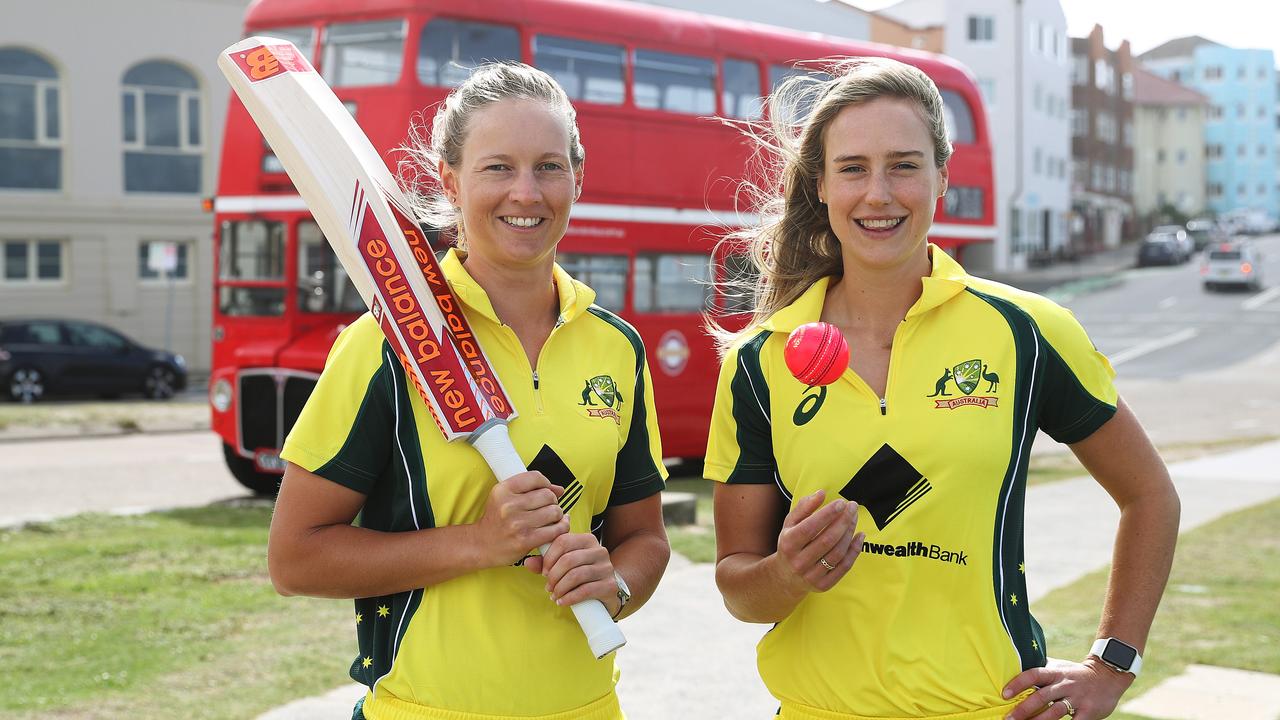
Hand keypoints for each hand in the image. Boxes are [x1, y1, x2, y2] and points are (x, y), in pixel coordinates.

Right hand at [473, 471, 568, 566]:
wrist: (481, 544)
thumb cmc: (497, 519)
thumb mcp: (505, 497)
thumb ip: (532, 489)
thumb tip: (560, 489)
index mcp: (503, 490)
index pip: (536, 477)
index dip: (546, 483)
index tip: (545, 491)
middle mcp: (509, 505)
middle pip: (548, 495)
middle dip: (552, 501)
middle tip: (546, 508)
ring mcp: (517, 524)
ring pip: (554, 512)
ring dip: (557, 515)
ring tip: (550, 519)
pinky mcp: (526, 541)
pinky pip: (555, 530)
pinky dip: (560, 528)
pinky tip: (555, 528)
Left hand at [526, 531, 618, 612]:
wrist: (606, 591)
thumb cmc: (581, 575)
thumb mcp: (563, 565)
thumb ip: (545, 562)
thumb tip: (528, 562)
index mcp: (587, 540)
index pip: (563, 541)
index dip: (549, 558)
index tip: (543, 572)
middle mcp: (600, 550)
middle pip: (568, 559)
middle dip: (553, 576)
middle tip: (548, 587)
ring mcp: (607, 568)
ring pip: (576, 575)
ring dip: (560, 588)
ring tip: (554, 595)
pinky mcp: (610, 585)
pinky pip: (586, 590)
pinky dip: (570, 598)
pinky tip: (562, 601)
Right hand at [774, 489, 864, 593]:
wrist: (785, 577)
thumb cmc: (791, 544)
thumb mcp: (790, 524)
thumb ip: (804, 507)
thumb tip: (822, 493)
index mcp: (788, 543)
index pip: (810, 527)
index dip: (827, 514)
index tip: (841, 502)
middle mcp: (798, 561)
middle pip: (827, 540)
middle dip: (843, 521)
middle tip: (853, 507)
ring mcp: (811, 575)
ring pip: (837, 553)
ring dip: (850, 533)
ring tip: (855, 518)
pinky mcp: (823, 585)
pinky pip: (844, 566)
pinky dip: (855, 550)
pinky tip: (860, 536)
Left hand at [1002, 656, 1134, 719]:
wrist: (1109, 675)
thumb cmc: (1076, 673)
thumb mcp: (1060, 667)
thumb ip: (1042, 668)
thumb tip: (1017, 664)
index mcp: (1056, 673)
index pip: (1033, 674)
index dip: (1018, 683)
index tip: (1005, 694)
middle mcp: (1065, 684)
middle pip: (1041, 696)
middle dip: (1023, 709)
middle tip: (1008, 718)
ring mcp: (1077, 698)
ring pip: (1055, 711)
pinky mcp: (1089, 711)